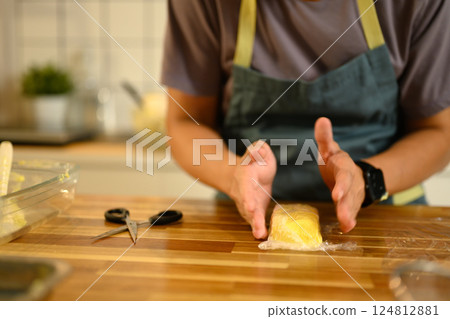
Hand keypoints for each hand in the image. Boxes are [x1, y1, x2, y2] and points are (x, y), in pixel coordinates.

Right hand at [228, 141, 276, 238]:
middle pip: (246, 205)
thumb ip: (258, 149)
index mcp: (244, 177)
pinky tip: (264, 235)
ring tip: (260, 235)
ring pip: (250, 216)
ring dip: (255, 225)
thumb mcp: (257, 150)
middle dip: (251, 215)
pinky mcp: (253, 211)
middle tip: (257, 226)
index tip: (251, 208)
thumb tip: (257, 151)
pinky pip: (255, 220)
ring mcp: (247, 203)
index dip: (248, 199)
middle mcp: (243, 192)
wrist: (243, 174)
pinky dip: (258, 228)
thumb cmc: (253, 162)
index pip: (245, 188)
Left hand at [315, 117, 364, 232]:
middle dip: (345, 198)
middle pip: (349, 190)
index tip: (336, 192)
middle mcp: (350, 180)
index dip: (341, 184)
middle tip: (339, 204)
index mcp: (343, 166)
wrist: (355, 174)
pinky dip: (349, 220)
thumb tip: (322, 119)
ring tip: (346, 222)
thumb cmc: (335, 162)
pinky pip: (351, 212)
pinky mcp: (351, 204)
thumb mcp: (330, 149)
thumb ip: (325, 137)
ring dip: (348, 212)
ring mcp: (352, 193)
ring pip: (351, 203)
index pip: (343, 174)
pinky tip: (347, 228)